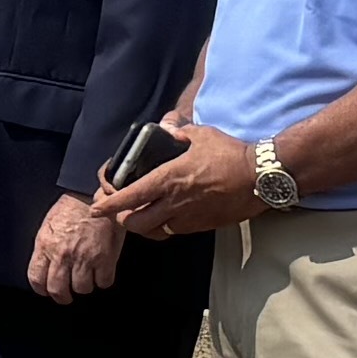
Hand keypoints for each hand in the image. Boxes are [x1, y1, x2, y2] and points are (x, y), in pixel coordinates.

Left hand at [25, 193, 122, 302]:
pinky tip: (101, 271)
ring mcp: (85, 258)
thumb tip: (44, 270)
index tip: (47, 290)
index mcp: (46, 246)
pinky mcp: (105, 258)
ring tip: (86, 275)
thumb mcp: (49, 226)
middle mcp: (63, 255)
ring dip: (84, 285)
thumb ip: (45, 250)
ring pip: (82, 289)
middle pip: (58, 290)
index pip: (36, 279)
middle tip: (66, 294)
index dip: (42, 289)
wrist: (94, 193)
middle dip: (62, 296)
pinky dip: (103, 280)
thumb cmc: (71, 208)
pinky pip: (104, 282)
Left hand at [106, 120, 262, 240]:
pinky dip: (163, 228)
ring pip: (153, 232)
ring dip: (142, 227)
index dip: (109, 204)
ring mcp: (188, 218)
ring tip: (138, 216)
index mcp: (169, 179)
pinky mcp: (201, 226)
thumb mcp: (202, 135)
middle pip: (135, 223)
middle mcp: (174, 202)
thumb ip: (179, 131)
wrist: (260, 178)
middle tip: (119, 211)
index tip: (97, 207)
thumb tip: (167, 124)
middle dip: (122, 219)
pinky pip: (173, 232)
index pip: (130, 196)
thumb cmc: (231, 155)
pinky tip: (164, 217)